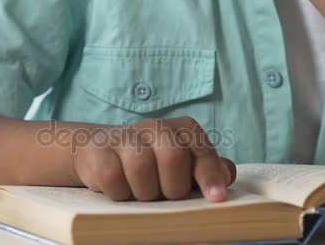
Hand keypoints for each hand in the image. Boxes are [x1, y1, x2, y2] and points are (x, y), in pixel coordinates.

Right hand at [72, 117, 236, 201]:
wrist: (99, 151)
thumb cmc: (151, 163)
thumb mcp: (183, 166)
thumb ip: (206, 169)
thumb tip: (226, 174)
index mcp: (183, 129)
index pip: (201, 151)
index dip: (209, 175)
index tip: (216, 198)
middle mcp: (156, 126)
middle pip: (173, 156)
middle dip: (172, 186)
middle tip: (165, 195)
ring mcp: (125, 136)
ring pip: (141, 167)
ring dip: (144, 191)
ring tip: (141, 193)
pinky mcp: (98, 151)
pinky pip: (113, 178)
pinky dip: (119, 192)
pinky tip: (120, 190)